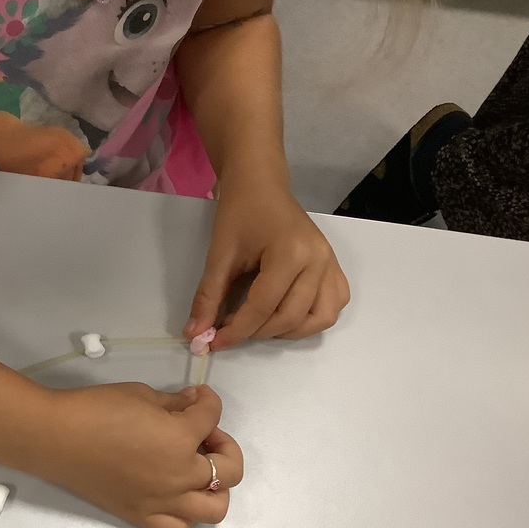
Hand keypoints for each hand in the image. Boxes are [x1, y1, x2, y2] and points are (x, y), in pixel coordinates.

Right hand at [30, 383, 242, 527]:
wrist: (56, 438)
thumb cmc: (96, 409)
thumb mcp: (141, 395)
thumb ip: (174, 403)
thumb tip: (192, 405)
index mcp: (181, 439)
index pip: (212, 417)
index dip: (208, 401)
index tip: (197, 397)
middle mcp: (180, 476)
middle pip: (230, 470)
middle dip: (225, 447)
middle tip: (202, 435)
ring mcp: (162, 501)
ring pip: (214, 509)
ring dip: (216, 488)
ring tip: (197, 471)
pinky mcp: (141, 516)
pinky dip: (184, 514)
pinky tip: (173, 494)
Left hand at [184, 181, 349, 349]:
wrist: (261, 184)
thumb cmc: (240, 212)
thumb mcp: (219, 254)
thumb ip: (208, 297)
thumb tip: (195, 334)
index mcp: (291, 253)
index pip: (263, 307)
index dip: (236, 331)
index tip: (214, 343)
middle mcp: (318, 261)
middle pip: (290, 318)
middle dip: (257, 333)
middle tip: (230, 330)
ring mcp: (331, 264)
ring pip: (319, 319)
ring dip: (287, 331)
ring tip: (259, 323)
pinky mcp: (334, 266)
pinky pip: (333, 305)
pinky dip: (311, 319)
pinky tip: (285, 314)